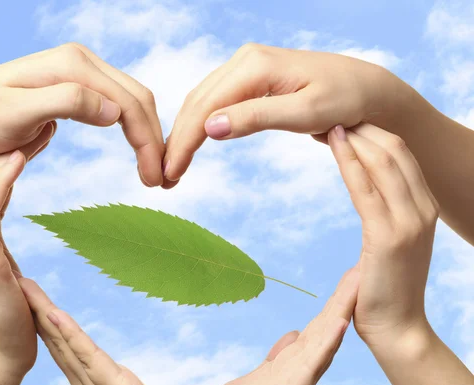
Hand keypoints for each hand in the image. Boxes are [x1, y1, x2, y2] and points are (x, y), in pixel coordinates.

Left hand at [0, 43, 164, 185]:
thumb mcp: (17, 113)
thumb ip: (65, 103)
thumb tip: (115, 112)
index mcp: (73, 65)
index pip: (128, 103)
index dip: (148, 142)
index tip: (154, 180)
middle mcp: (82, 61)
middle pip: (138, 99)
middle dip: (155, 141)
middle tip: (161, 183)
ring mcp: (82, 72)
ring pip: (133, 102)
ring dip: (149, 137)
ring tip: (153, 173)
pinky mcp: (78, 86)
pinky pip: (118, 106)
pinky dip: (134, 131)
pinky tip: (139, 152)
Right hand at [19, 279, 198, 384]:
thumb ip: (111, 379)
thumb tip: (103, 367)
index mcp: (88, 383)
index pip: (60, 345)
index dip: (42, 318)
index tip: (26, 294)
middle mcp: (85, 384)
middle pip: (54, 340)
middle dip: (34, 310)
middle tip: (13, 280)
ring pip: (64, 343)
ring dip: (44, 314)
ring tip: (25, 288)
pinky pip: (88, 356)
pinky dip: (69, 334)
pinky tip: (55, 315)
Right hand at [163, 44, 409, 184]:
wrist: (366, 90)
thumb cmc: (344, 101)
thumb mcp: (305, 113)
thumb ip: (257, 117)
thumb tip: (210, 127)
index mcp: (254, 66)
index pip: (205, 107)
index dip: (183, 142)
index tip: (169, 173)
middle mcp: (244, 61)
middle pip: (196, 103)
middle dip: (177, 141)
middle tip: (163, 178)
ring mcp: (246, 68)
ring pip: (201, 102)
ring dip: (185, 135)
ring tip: (173, 168)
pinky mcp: (250, 80)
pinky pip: (215, 102)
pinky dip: (200, 126)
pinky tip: (192, 146)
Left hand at [196, 268, 358, 384]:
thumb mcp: (259, 377)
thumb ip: (278, 358)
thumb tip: (291, 336)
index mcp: (289, 366)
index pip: (316, 329)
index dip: (334, 303)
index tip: (350, 276)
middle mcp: (297, 373)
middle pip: (324, 329)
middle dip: (343, 299)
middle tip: (363, 268)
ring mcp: (294, 384)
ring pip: (322, 341)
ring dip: (340, 312)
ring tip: (358, 284)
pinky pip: (310, 366)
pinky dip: (326, 344)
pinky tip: (339, 324)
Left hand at [328, 123, 438, 346]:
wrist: (397, 329)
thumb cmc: (384, 288)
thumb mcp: (391, 242)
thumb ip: (384, 216)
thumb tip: (367, 197)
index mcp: (424, 208)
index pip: (402, 156)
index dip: (374, 133)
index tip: (346, 118)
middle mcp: (423, 208)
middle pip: (396, 149)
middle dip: (365, 126)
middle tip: (333, 110)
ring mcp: (410, 221)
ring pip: (384, 161)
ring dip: (355, 136)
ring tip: (329, 119)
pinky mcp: (388, 235)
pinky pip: (366, 187)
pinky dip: (349, 160)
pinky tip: (333, 143)